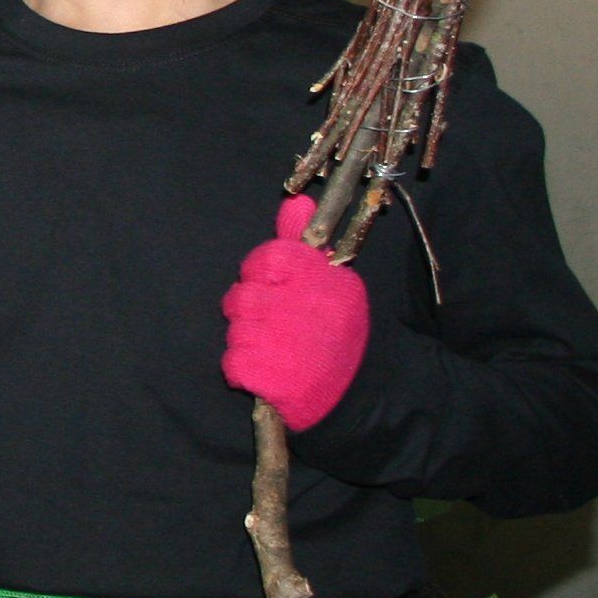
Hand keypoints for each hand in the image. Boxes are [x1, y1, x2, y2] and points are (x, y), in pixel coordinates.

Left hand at [222, 193, 369, 431]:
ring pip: (236, 330)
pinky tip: (267, 372)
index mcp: (326, 282)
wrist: (365, 397)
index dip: (259, 273)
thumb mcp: (332, 284)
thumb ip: (303, 245)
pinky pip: (232, 364)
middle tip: (272, 324)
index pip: (268, 258)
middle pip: (243, 295)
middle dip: (249, 311)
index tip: (270, 286)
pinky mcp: (275, 380)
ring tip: (276, 351)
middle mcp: (309, 308)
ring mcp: (291, 345)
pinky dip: (242, 371)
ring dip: (247, 341)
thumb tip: (296, 200)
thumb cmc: (338, 335)